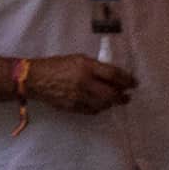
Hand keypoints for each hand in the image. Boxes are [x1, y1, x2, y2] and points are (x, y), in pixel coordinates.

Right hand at [20, 54, 135, 113]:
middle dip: (122, 96)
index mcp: (86, 67)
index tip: (134, 83)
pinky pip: (92, 111)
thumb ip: (95, 66)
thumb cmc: (56, 65)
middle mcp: (84, 82)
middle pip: (111, 93)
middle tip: (128, 96)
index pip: (113, 74)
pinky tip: (101, 105)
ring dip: (112, 103)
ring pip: (104, 104)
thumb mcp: (77, 59)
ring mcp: (78, 97)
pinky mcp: (73, 107)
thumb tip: (113, 76)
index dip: (127, 80)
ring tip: (115, 100)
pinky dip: (99, 108)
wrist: (34, 78)